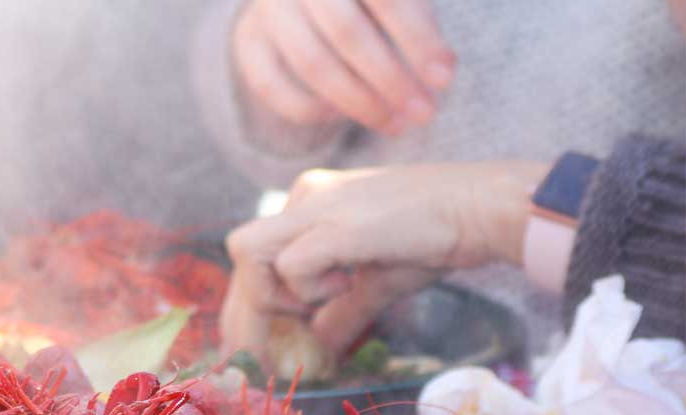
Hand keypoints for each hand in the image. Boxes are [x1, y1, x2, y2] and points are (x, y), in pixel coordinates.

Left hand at [220, 161, 546, 365]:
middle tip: (254, 361)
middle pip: (239, 258)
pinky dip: (308, 291)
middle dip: (241, 320)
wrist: (480, 208)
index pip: (253, 258)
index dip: (244, 307)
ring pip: (246, 253)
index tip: (251, 351)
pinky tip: (345, 285)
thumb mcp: (376, 281)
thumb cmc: (434, 239)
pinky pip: (291, 265)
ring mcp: (317, 205)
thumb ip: (343, 311)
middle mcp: (303, 197)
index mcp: (308, 204)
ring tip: (314, 308)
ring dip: (272, 296)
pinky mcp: (338, 224)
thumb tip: (320, 344)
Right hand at [231, 0, 455, 135]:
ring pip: (313, 64)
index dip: (418, 38)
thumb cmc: (364, 0)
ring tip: (395, 124)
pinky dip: (315, 108)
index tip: (446, 79)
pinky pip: (277, 88)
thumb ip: (416, 22)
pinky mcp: (248, 44)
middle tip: (423, 113)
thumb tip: (441, 73)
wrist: (296, 0)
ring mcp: (267, 9)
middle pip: (346, 33)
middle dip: (390, 79)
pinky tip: (344, 115)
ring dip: (360, 103)